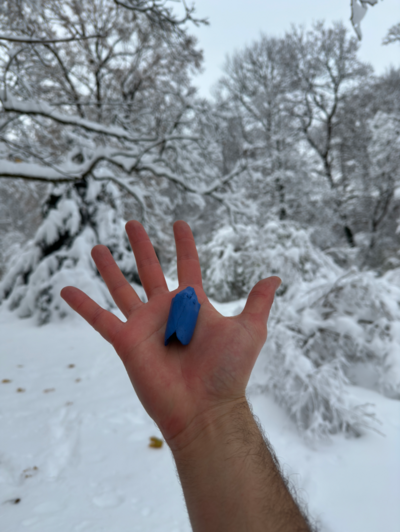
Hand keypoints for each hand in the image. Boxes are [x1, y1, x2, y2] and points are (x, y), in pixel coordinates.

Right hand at [61, 221, 279, 449]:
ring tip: (98, 246)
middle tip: (132, 223)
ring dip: (109, 267)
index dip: (184, 244)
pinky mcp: (126, 342)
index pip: (187, 265)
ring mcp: (145, 326)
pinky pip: (99, 318)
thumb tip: (275, 276)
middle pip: (150, 269)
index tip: (178, 223)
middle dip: (142, 246)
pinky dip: (82, 304)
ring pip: (122, 288)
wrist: (205, 407)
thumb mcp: (249, 330)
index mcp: (193, 304)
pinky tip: (65, 288)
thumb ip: (258, 302)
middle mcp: (167, 311)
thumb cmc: (228, 370)